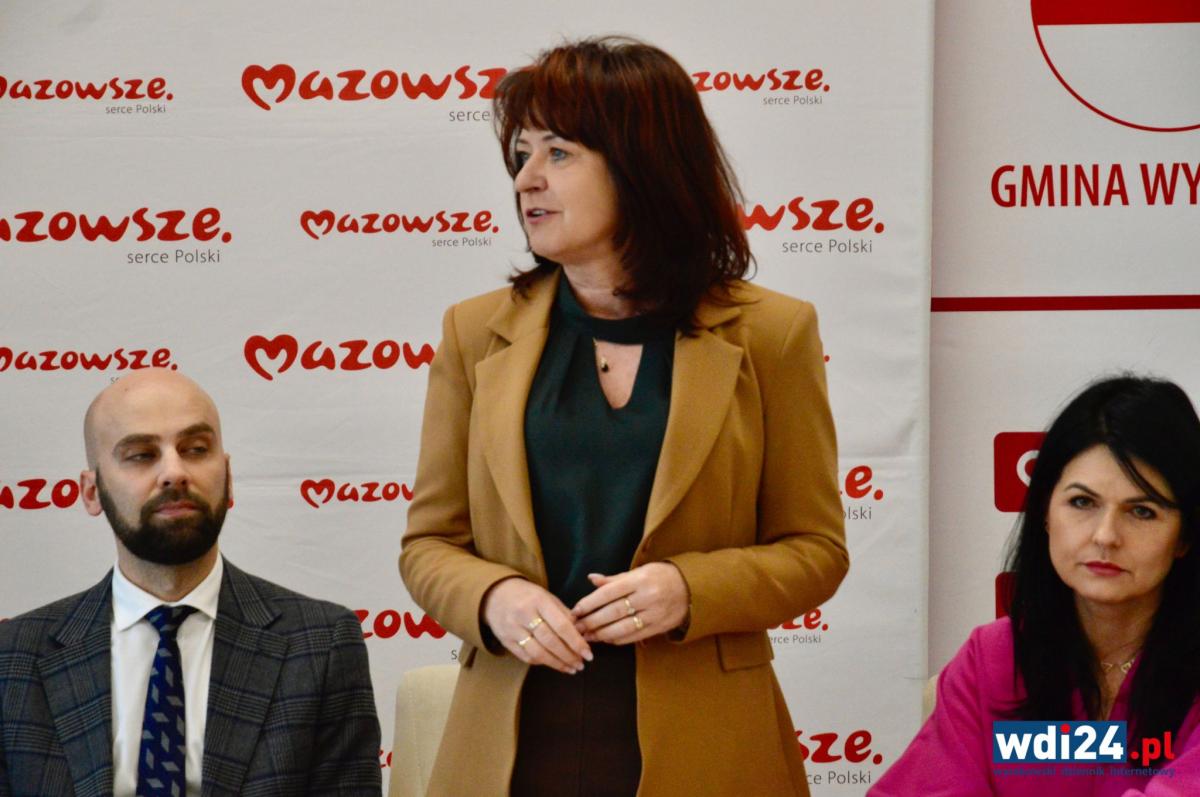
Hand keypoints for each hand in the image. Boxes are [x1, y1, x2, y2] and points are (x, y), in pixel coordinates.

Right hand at [482, 578, 592, 673]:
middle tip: (581, 664)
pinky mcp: (505, 641)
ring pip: (538, 653)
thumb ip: (564, 614)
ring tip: (571, 668)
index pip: (561, 626)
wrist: (495, 594)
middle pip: (550, 641)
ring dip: (557, 664)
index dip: (577, 642)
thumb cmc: (527, 595)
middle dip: (568, 656)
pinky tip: (554, 664)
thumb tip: (582, 634)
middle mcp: (524, 615)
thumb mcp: (547, 597)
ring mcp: (513, 630)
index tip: (588, 654)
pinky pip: (526, 657)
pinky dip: (542, 663)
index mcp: (539, 601)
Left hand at [571, 563, 688, 644]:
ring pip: (622, 627)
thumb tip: (591, 579)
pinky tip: (606, 639)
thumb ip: (614, 579)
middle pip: (613, 612)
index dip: (590, 603)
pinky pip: (634, 636)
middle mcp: (647, 597)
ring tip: (587, 636)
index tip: (575, 610)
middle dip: (592, 621)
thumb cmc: (661, 577)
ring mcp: (654, 614)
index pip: (609, 592)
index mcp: (640, 580)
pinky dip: (617, 639)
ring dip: (601, 634)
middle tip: (577, 627)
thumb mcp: (639, 572)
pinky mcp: (659, 627)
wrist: (691, 589)